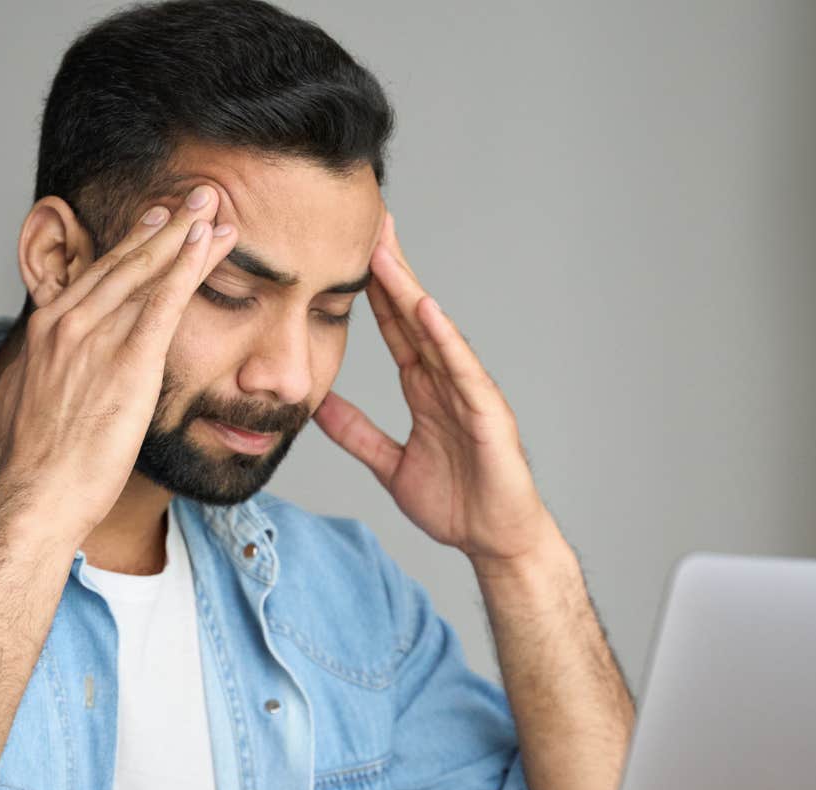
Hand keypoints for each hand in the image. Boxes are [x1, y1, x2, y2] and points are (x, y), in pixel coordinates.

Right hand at [0, 187, 236, 543]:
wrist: (37, 493)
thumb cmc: (23, 465)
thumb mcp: (6, 411)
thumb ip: (17, 388)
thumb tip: (12, 392)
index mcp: (45, 328)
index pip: (96, 275)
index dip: (131, 247)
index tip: (154, 224)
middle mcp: (70, 321)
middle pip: (126, 262)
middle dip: (165, 224)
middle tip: (196, 198)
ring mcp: (99, 336)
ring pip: (150, 271)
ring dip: (187, 235)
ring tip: (214, 207)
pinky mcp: (130, 360)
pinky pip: (167, 301)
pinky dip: (190, 266)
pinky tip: (211, 242)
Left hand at [314, 212, 556, 566]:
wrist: (496, 541)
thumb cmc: (458, 503)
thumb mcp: (390, 465)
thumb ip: (358, 435)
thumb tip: (320, 409)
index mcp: (425, 388)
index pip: (394, 327)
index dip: (371, 289)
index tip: (346, 249)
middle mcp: (447, 380)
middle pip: (413, 314)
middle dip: (390, 269)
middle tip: (368, 221)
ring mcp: (469, 392)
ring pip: (434, 332)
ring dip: (409, 291)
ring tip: (385, 252)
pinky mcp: (487, 413)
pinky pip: (462, 370)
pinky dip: (444, 338)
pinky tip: (425, 309)